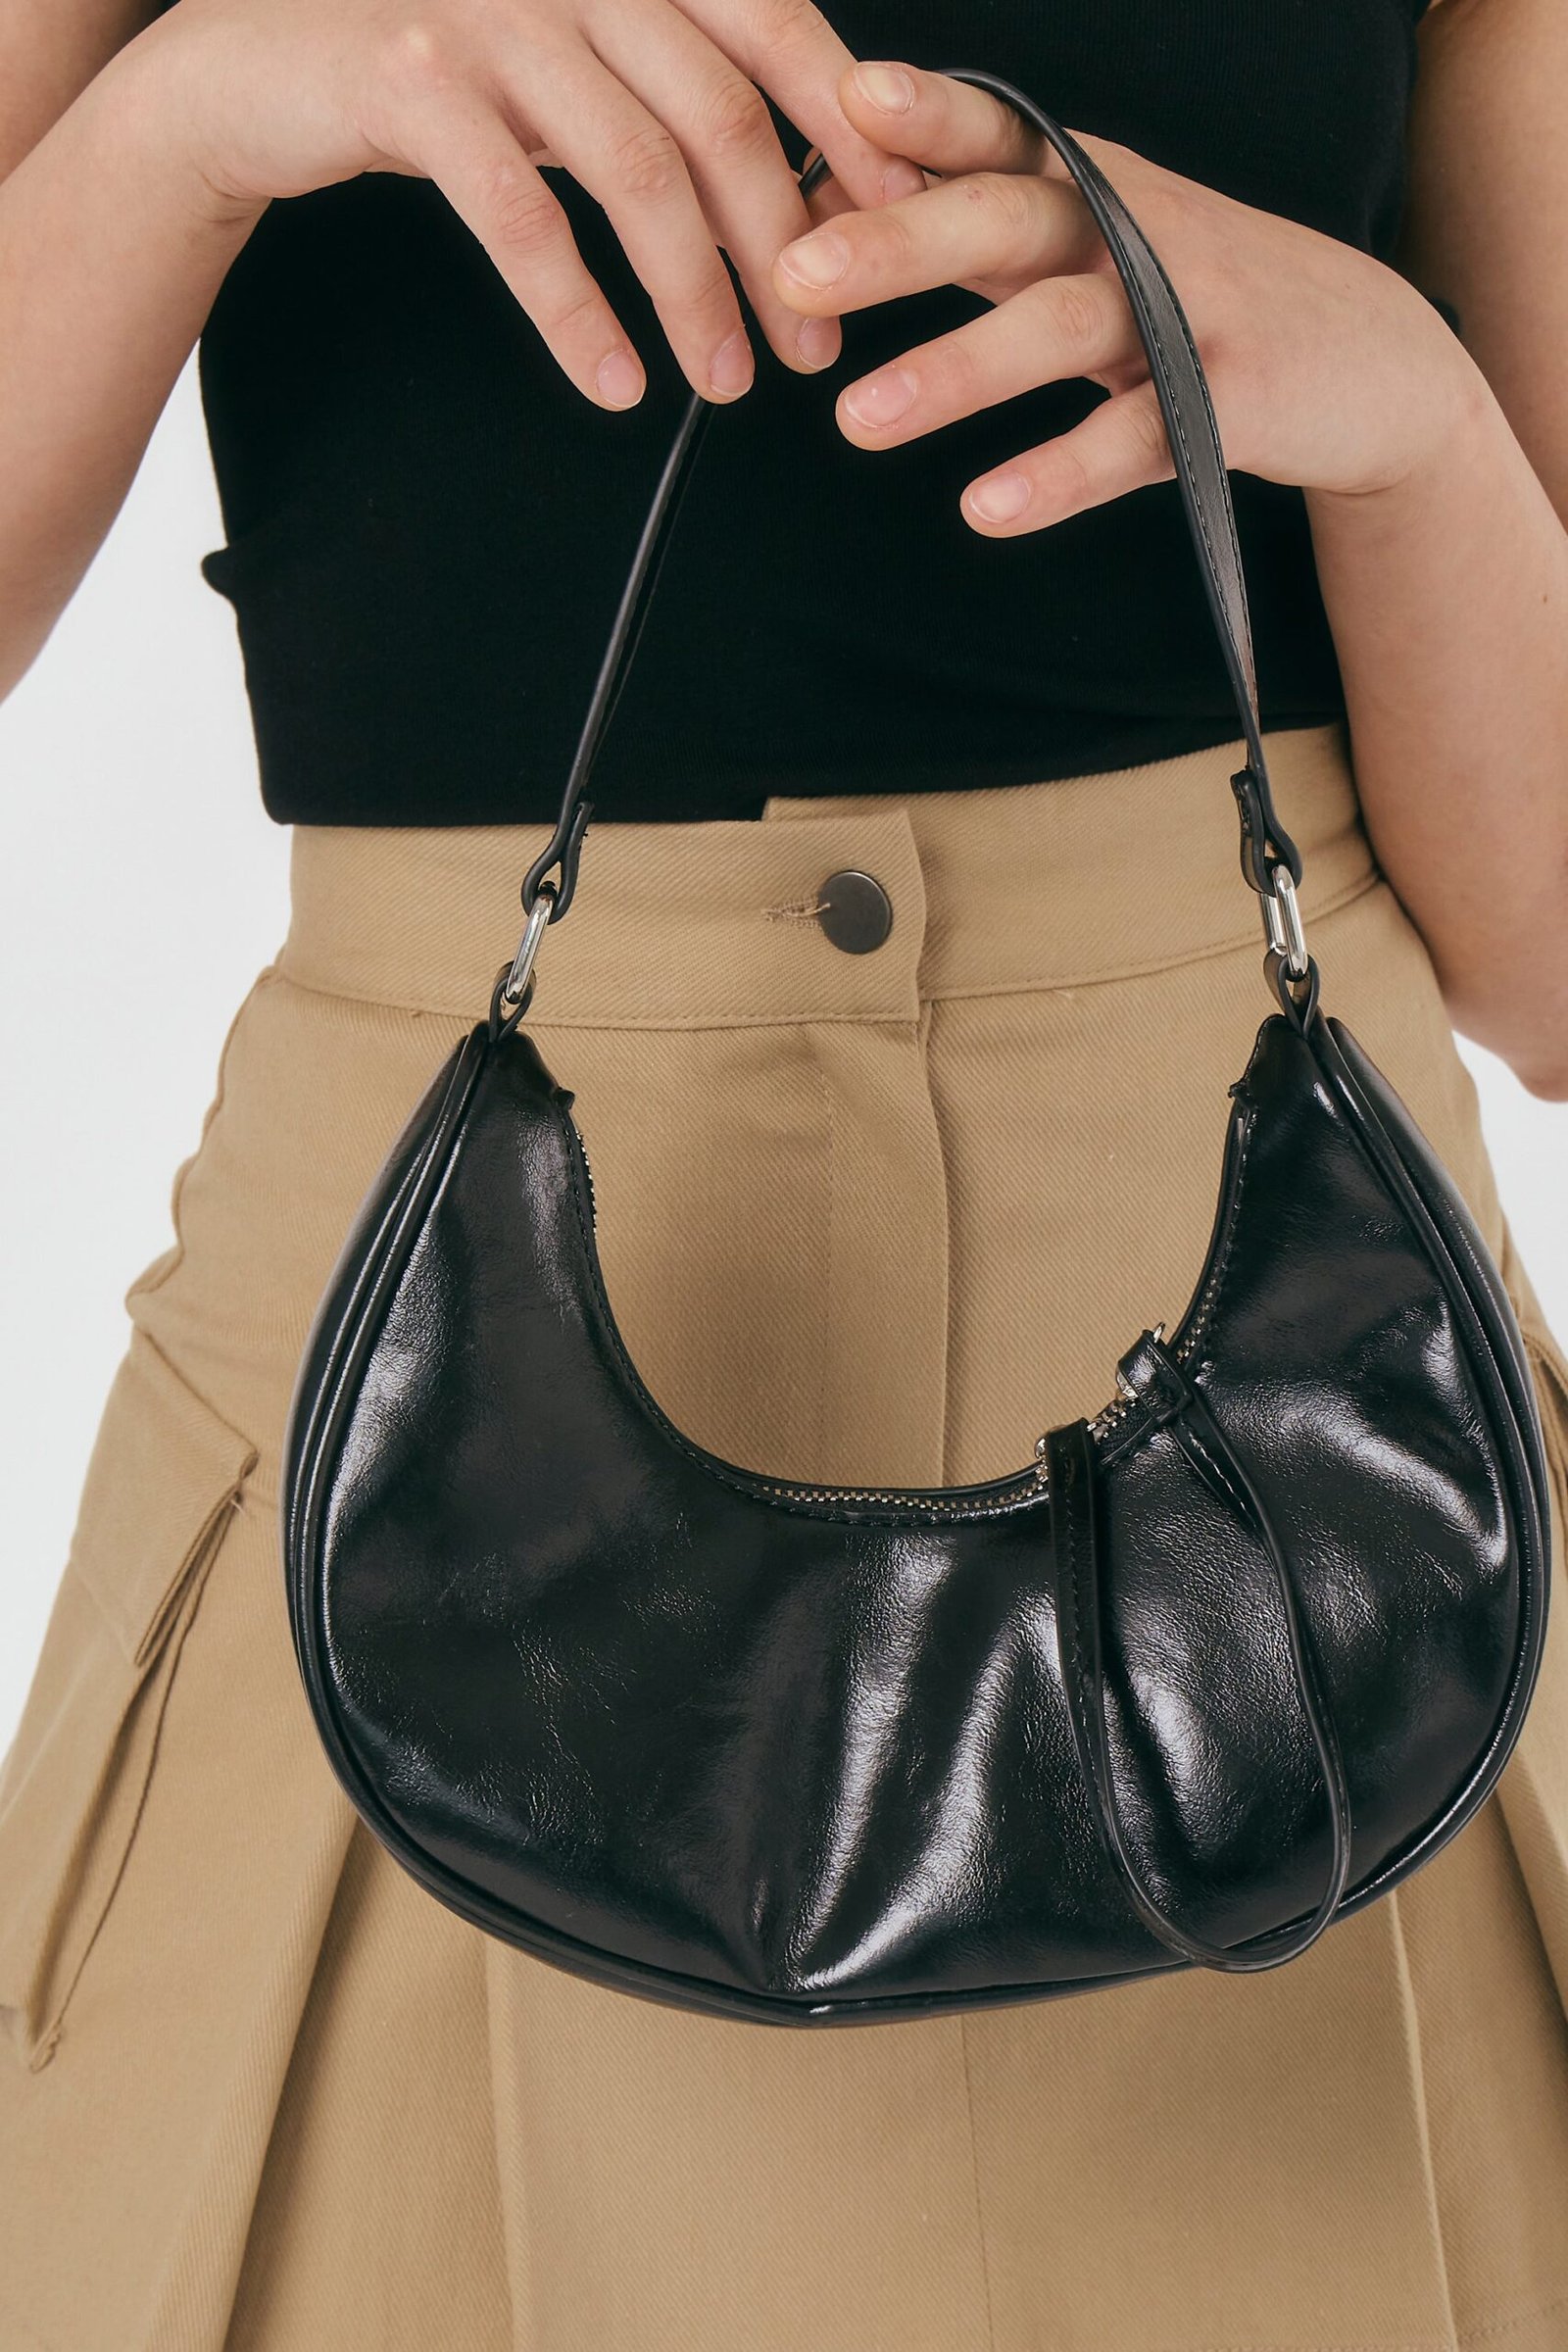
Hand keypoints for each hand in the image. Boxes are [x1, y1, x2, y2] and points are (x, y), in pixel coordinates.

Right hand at [126, 0, 917, 406]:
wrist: (255, 70)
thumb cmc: (439, 79)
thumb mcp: (568, 69)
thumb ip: (665, 97)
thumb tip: (797, 196)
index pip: (772, 25)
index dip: (847, 125)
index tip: (901, 222)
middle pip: (719, 111)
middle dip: (781, 243)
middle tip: (815, 347)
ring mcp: (490, 13)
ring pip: (634, 167)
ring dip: (694, 291)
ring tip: (726, 381)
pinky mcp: (414, 82)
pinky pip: (520, 217)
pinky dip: (578, 312)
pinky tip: (615, 381)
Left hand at [771, 62, 1481, 534]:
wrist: (1370, 363)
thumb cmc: (1196, 298)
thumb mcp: (1088, 247)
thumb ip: (972, 230)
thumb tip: (823, 205)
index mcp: (1090, 188)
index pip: (998, 138)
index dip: (928, 115)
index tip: (847, 100)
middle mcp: (1134, 231)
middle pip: (1007, 222)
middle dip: (899, 243)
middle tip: (795, 272)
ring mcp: (1186, 314)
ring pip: (1059, 329)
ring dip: (953, 372)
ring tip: (854, 422)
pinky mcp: (1227, 404)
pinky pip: (1129, 441)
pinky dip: (1055, 475)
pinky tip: (985, 508)